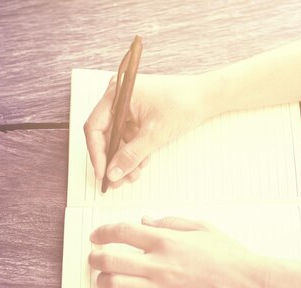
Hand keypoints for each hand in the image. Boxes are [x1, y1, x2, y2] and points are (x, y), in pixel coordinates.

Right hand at [84, 74, 208, 187]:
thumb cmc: (183, 105)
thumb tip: (112, 173)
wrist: (206, 98)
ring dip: (124, 159)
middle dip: (112, 159)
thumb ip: (131, 155)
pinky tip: (141, 164)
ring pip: (117, 139)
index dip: (97, 153)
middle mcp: (118, 97)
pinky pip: (128, 136)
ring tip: (133, 176)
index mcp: (118, 93)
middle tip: (115, 181)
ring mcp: (128, 106)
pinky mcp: (137, 114)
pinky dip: (134, 151)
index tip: (102, 173)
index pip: (95, 126)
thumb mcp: (155, 134)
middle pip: (104, 134)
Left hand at [88, 217, 269, 287]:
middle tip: (94, 257)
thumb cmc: (231, 256)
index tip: (97, 236)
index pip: (122, 232)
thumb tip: (144, 220)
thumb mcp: (203, 228)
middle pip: (110, 259)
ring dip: (102, 281)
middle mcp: (159, 265)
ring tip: (105, 279)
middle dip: (95, 257)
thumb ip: (171, 222)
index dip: (102, 232)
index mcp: (167, 241)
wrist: (251, 287)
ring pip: (114, 285)